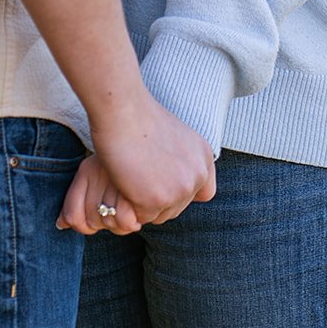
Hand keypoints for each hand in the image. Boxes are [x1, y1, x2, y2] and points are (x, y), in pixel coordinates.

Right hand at [57, 95, 215, 233]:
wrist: (122, 110)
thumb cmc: (138, 117)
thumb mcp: (175, 136)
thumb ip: (182, 160)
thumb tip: (174, 184)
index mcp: (204, 156)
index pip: (204, 193)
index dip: (181, 192)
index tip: (163, 181)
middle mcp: (197, 175)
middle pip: (177, 208)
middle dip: (157, 198)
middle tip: (139, 173)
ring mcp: (179, 190)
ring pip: (160, 215)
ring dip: (143, 203)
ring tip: (132, 173)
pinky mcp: (157, 201)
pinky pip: (141, 217)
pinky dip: (129, 204)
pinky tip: (124, 179)